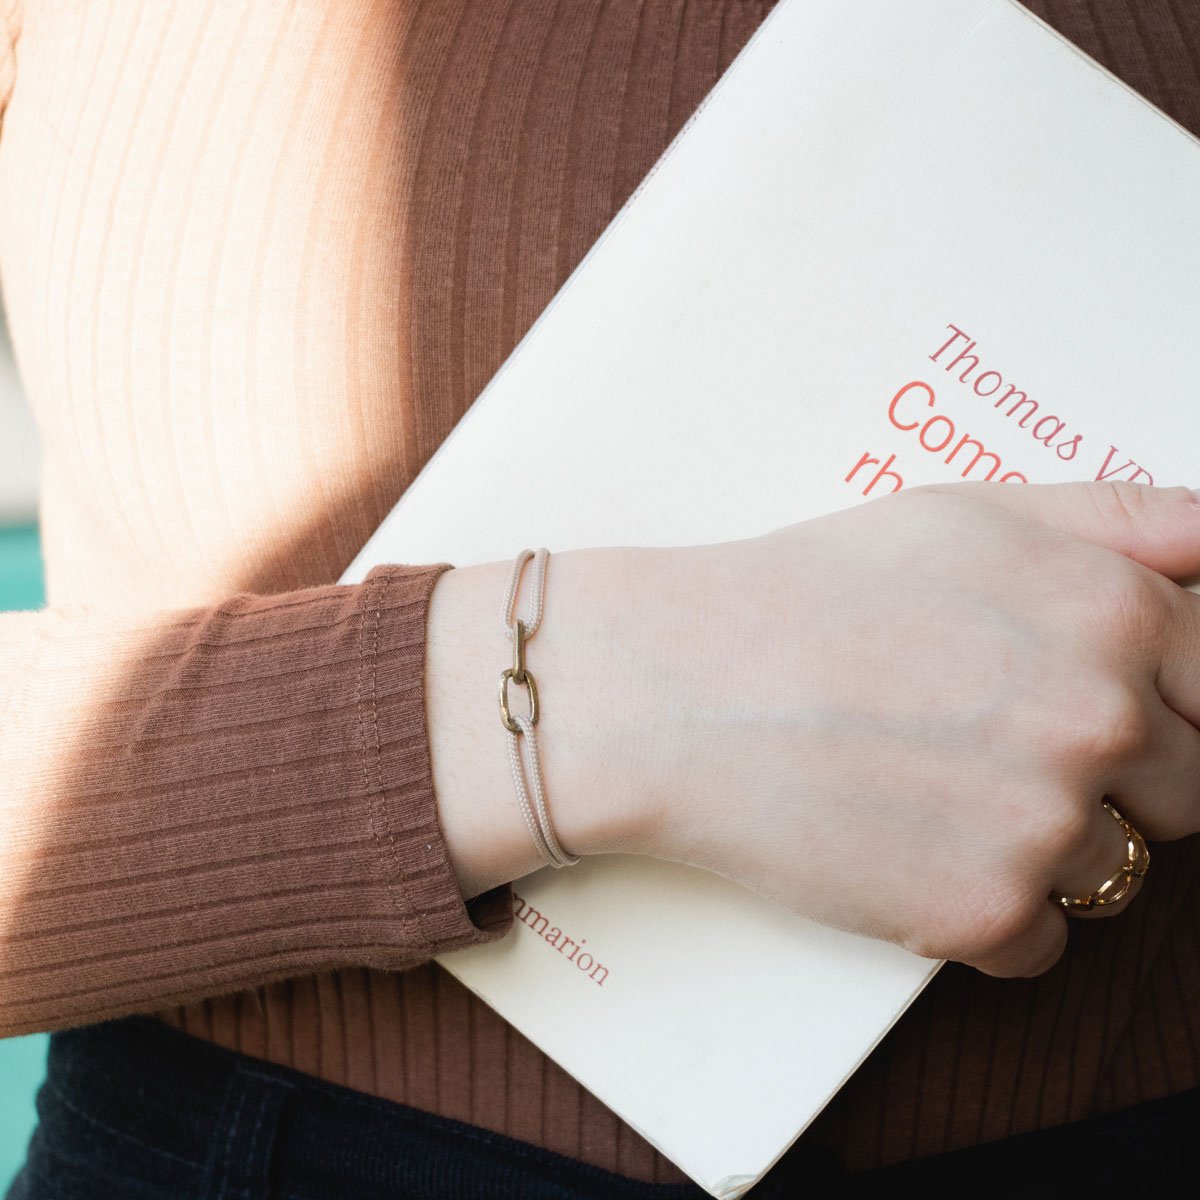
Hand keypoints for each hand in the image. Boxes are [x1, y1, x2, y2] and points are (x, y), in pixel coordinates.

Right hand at [623, 481, 1199, 977]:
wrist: (682, 687)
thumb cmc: (811, 594)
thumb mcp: (968, 514)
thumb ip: (1123, 519)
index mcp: (1114, 614)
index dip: (1156, 703)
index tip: (1082, 708)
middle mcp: (1102, 720)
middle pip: (1185, 794)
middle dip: (1109, 778)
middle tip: (988, 743)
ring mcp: (1045, 825)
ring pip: (1113, 870)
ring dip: (1042, 846)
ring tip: (934, 790)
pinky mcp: (982, 915)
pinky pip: (1041, 940)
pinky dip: (985, 910)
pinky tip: (909, 845)